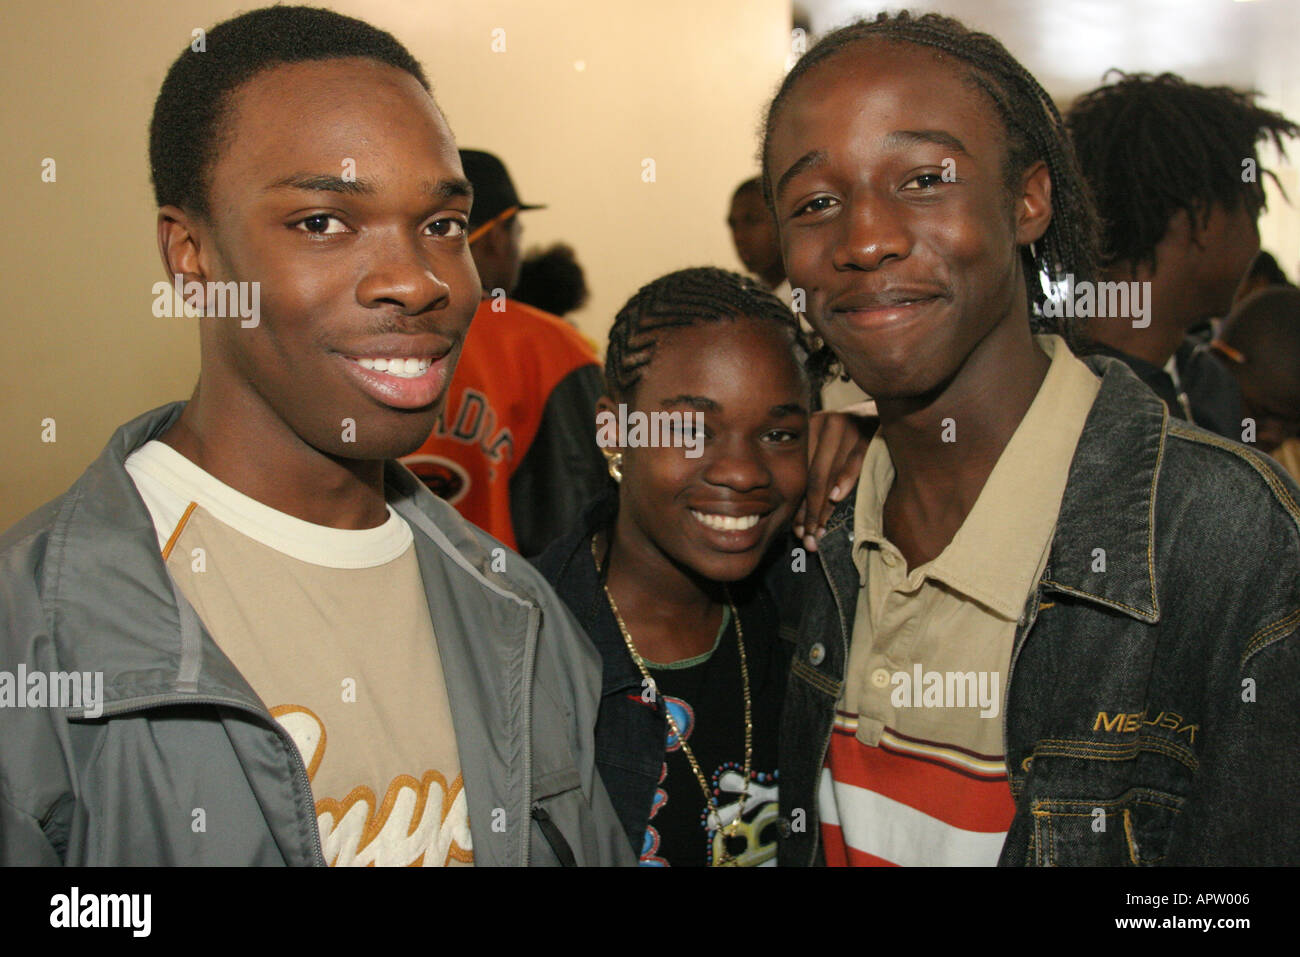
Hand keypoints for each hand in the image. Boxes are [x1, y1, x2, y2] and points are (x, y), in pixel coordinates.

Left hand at [794, 404, 875, 551]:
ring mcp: (848, 427)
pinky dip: (845, 479)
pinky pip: (854, 460)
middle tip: (808, 538)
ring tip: (819, 530)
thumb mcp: (834, 451)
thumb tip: (801, 523)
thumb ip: (818, 477)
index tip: (798, 531)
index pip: (801, 474)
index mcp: (811, 426)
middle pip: (813, 476)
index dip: (798, 504)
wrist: (892, 410)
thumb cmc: (857, 438)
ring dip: (824, 506)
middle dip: (809, 511)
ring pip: (829, 472)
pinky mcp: (868, 432)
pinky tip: (836, 498)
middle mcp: (826, 424)